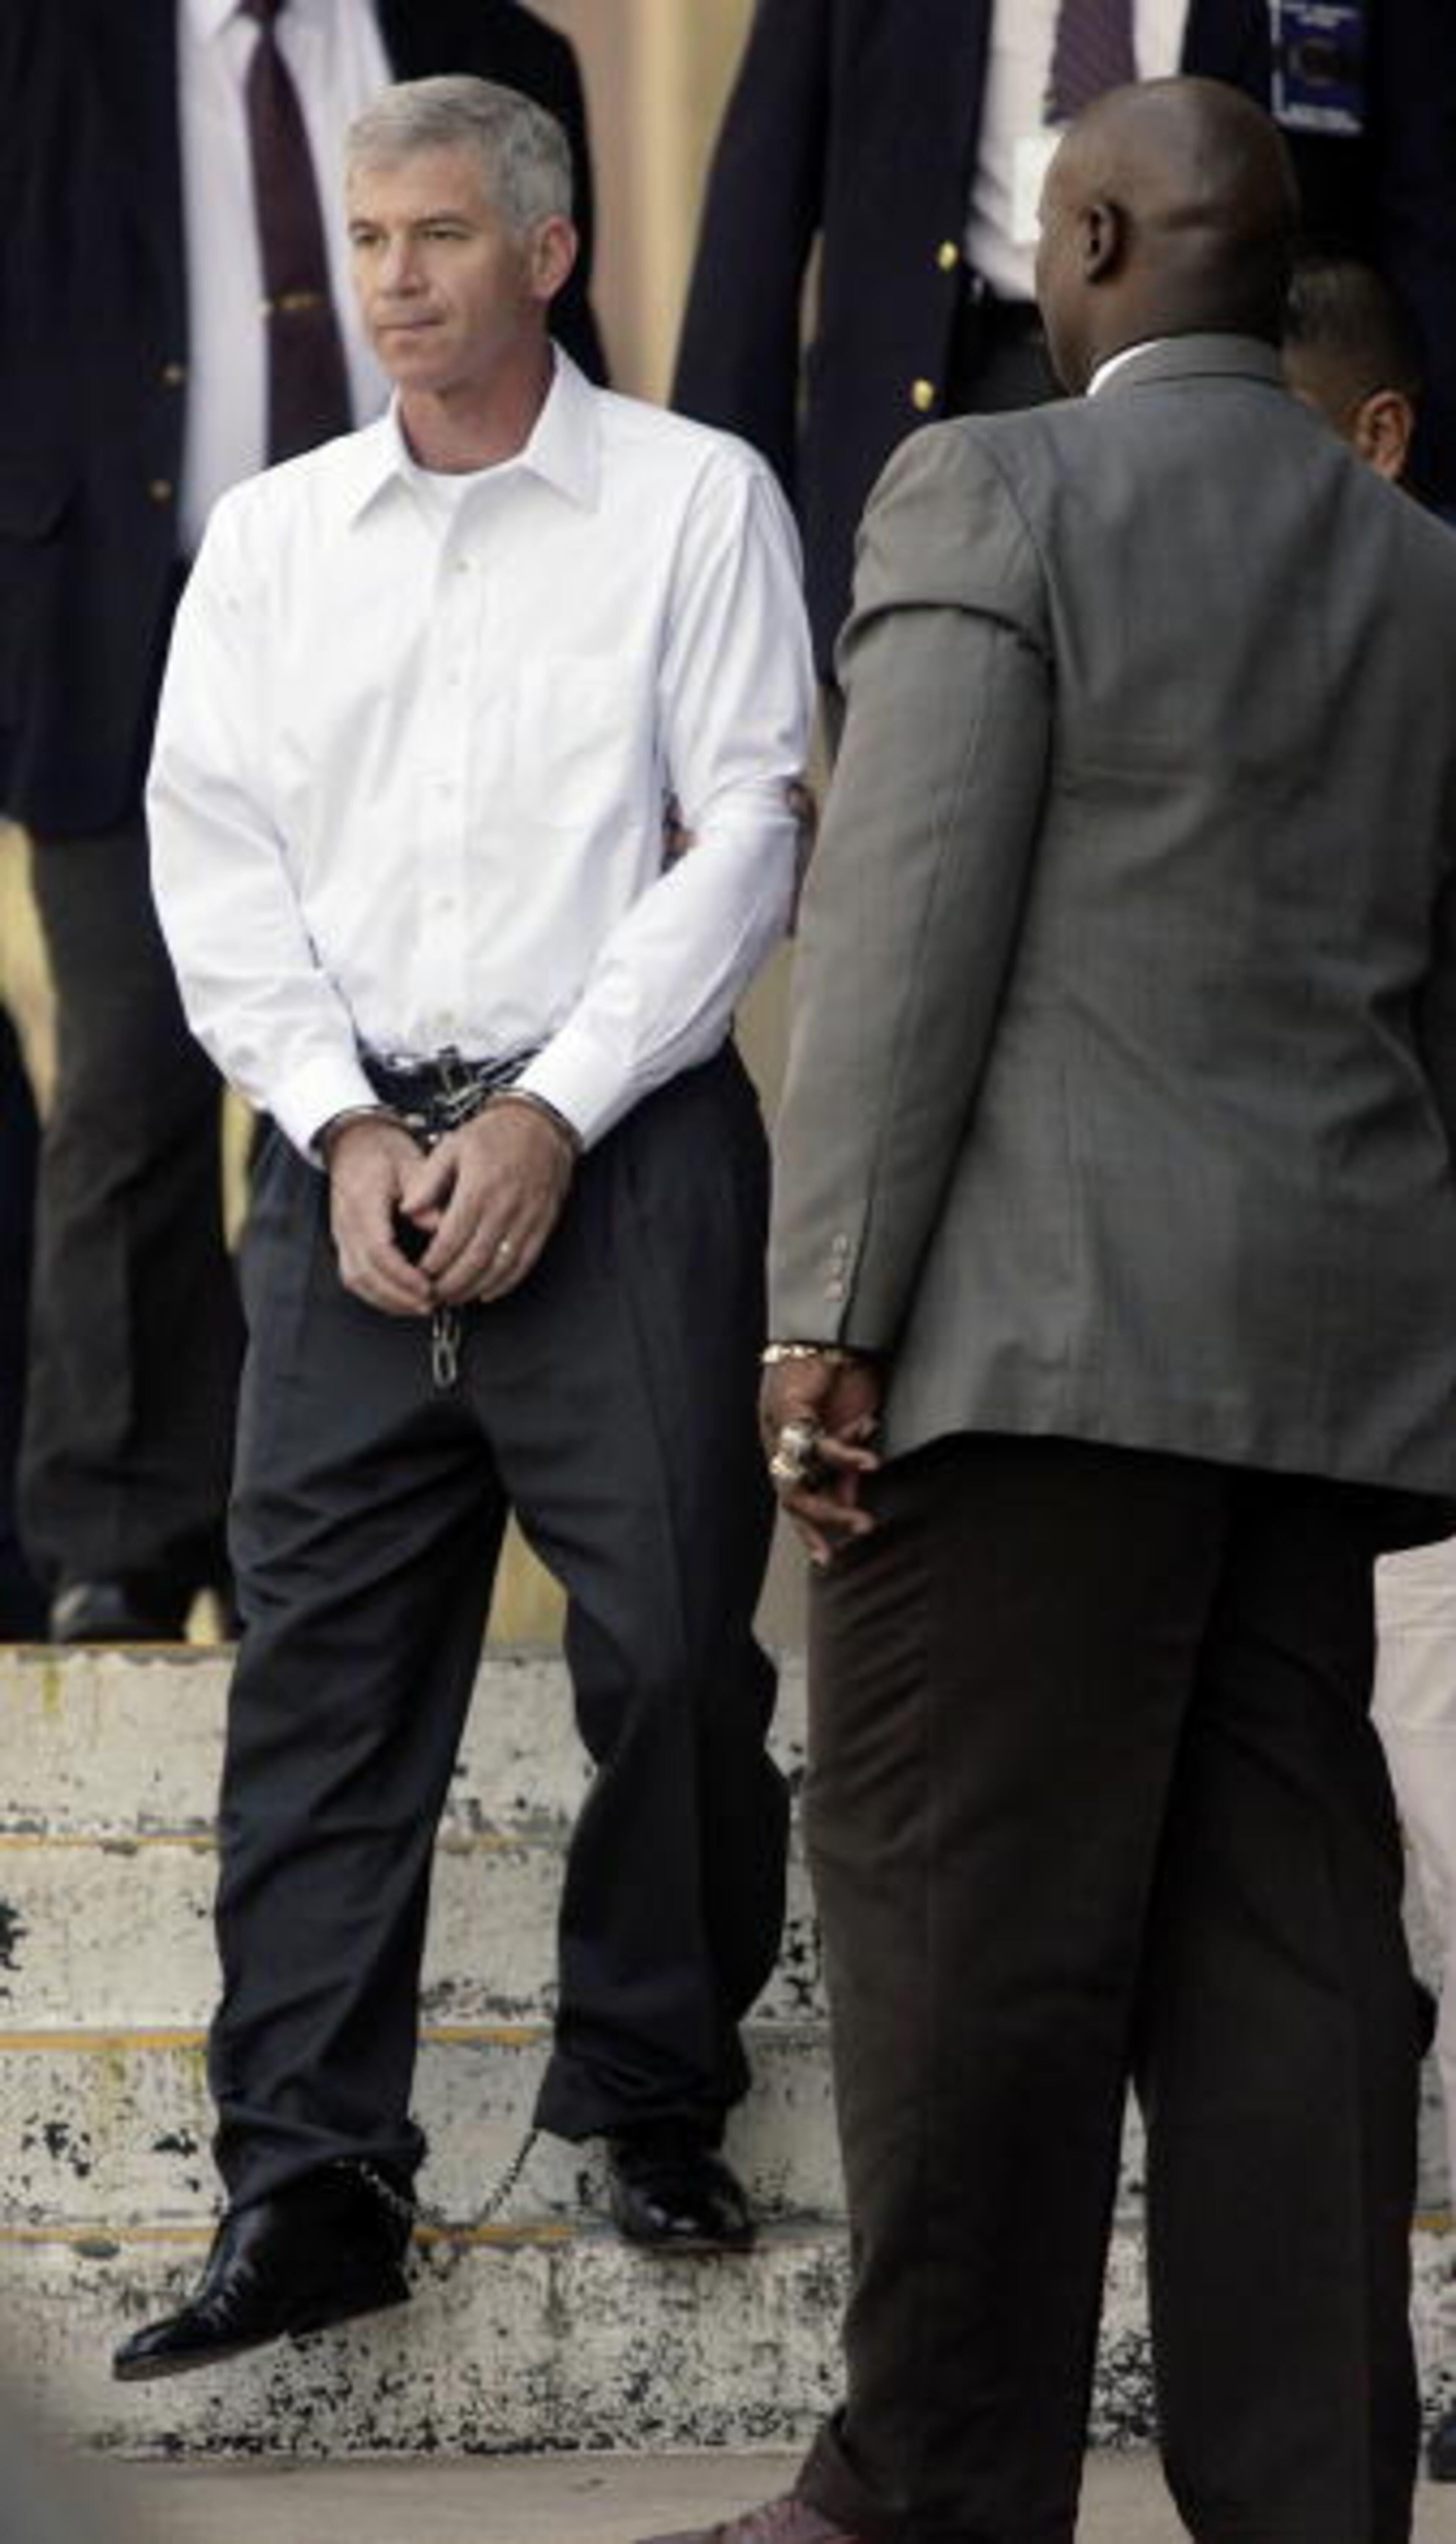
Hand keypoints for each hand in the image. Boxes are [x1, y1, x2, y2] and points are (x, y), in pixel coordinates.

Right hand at [326, 1116, 433, 1314]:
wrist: (354, 1142)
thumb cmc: (383, 1151)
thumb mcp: (411, 1162)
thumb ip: (425, 1192)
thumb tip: (439, 1225)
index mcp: (363, 1201)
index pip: (377, 1248)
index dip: (401, 1273)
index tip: (426, 1285)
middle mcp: (346, 1223)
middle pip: (364, 1273)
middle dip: (396, 1295)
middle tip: (429, 1303)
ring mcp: (342, 1234)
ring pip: (355, 1280)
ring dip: (386, 1299)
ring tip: (418, 1306)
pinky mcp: (344, 1242)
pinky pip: (354, 1276)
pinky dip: (376, 1293)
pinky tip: (400, 1298)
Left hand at [400, 1099, 574, 1305]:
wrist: (541, 1125)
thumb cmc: (494, 1134)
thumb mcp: (452, 1145)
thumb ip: (427, 1179)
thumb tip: (407, 1209)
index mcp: (478, 1188)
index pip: (451, 1238)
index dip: (434, 1262)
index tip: (420, 1273)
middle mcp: (504, 1207)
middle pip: (474, 1259)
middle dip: (451, 1283)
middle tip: (434, 1294)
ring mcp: (526, 1218)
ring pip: (499, 1267)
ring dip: (475, 1288)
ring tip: (456, 1297)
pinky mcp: (542, 1225)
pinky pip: (524, 1263)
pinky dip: (505, 1283)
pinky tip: (488, 1291)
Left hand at [759, 1352, 881, 1566]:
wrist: (830, 1329)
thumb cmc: (842, 1378)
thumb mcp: (850, 1432)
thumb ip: (845, 1470)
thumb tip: (851, 1507)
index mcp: (791, 1450)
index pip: (795, 1498)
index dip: (809, 1530)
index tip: (827, 1560)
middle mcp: (779, 1443)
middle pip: (791, 1499)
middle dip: (818, 1528)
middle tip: (846, 1548)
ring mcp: (779, 1429)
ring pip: (796, 1486)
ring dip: (830, 1510)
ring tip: (864, 1523)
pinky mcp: (791, 1410)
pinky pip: (817, 1446)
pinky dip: (846, 1456)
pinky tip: (871, 1463)